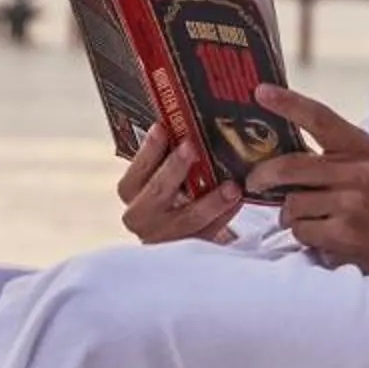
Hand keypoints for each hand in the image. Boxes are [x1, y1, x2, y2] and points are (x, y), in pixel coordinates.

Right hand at [117, 130, 242, 245]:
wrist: (179, 237)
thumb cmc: (171, 195)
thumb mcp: (162, 176)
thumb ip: (166, 156)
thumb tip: (183, 118)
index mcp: (132, 194)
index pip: (134, 174)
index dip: (147, 152)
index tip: (161, 128)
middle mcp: (141, 217)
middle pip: (156, 193)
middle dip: (174, 169)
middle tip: (192, 148)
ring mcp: (163, 238)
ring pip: (186, 219)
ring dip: (210, 201)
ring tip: (231, 186)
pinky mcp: (188, 249)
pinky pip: (207, 233)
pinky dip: (224, 217)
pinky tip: (237, 201)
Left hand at [244, 86, 368, 277]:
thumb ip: (336, 155)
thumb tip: (282, 148)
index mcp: (364, 148)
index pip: (319, 117)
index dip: (287, 103)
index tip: (260, 91)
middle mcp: (359, 171)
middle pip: (289, 166)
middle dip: (262, 177)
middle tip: (255, 183)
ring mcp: (353, 203)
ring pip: (291, 204)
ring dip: (291, 216)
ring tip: (310, 220)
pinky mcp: (346, 234)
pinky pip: (301, 232)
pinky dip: (305, 238)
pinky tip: (324, 239)